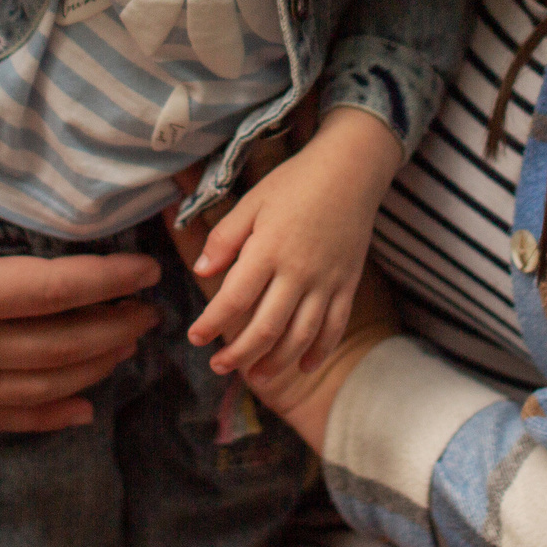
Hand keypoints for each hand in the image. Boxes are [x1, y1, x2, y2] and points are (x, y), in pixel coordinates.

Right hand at [0, 86, 163, 430]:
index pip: (48, 290)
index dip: (105, 281)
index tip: (144, 269)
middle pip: (59, 346)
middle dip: (114, 328)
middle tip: (154, 310)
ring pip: (40, 388)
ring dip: (93, 369)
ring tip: (128, 348)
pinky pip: (2, 420)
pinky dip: (48, 417)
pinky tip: (79, 411)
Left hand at [178, 107, 403, 378]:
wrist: (351, 170)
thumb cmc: (295, 182)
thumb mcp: (252, 200)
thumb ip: (225, 238)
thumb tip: (200, 270)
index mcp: (268, 249)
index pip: (234, 299)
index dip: (211, 323)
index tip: (195, 338)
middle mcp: (298, 272)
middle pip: (266, 328)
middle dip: (239, 354)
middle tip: (218, 366)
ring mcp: (326, 281)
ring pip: (300, 336)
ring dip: (276, 362)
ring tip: (254, 376)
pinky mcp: (348, 284)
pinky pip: (334, 327)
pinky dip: (319, 352)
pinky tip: (302, 367)